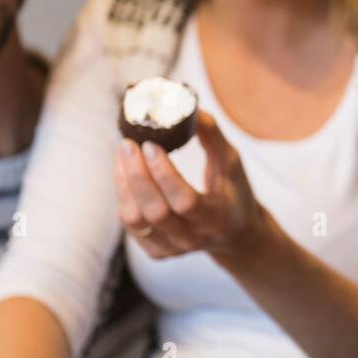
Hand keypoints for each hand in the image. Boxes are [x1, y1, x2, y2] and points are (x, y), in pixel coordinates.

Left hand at [115, 110, 265, 267]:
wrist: (234, 232)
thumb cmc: (233, 191)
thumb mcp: (232, 163)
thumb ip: (212, 136)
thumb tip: (188, 106)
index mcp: (218, 218)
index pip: (185, 202)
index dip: (164, 174)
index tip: (151, 145)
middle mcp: (194, 238)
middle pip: (155, 212)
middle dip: (136, 175)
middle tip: (128, 144)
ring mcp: (173, 248)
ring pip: (136, 220)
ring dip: (124, 184)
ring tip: (123, 155)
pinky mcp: (157, 251)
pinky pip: (130, 226)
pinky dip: (123, 196)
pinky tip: (125, 174)